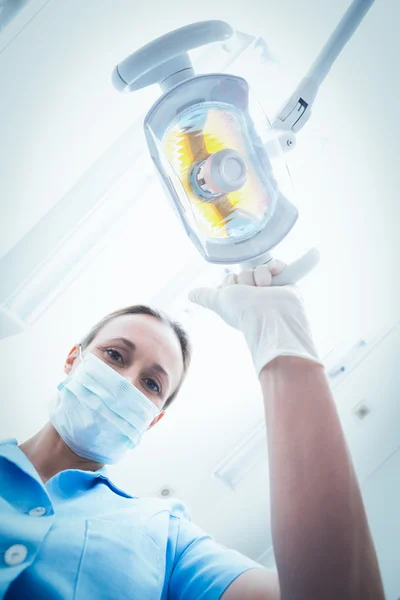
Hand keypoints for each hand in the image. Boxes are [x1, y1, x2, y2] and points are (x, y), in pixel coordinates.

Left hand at [188, 260, 321, 375]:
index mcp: (239, 298)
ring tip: (265, 288)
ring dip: (260, 274)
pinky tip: (275, 274)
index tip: (235, 293)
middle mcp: (254, 293)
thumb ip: (205, 296)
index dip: (231, 282)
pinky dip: (276, 267)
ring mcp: (270, 287)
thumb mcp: (218, 301)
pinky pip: (277, 265)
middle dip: (246, 278)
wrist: (272, 316)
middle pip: (244, 270)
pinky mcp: (286, 282)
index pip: (231, 277)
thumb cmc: (244, 311)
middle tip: (252, 292)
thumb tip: (190, 294)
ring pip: (259, 266)